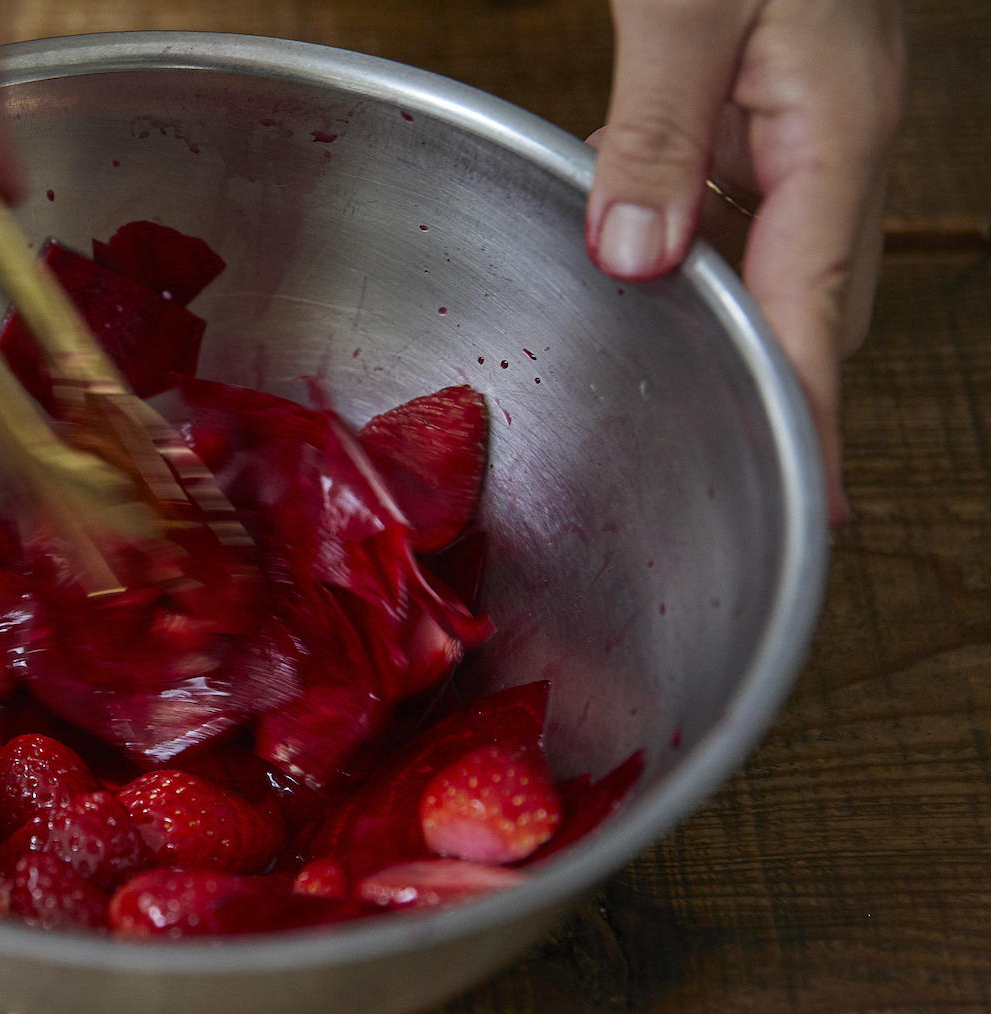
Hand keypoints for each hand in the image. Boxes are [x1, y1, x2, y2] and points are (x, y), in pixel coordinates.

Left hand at [585, 0, 905, 524]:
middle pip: (815, 300)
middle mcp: (839, 139)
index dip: (809, 413)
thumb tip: (635, 259)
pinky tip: (675, 282)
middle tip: (757, 487)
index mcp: (832, 129)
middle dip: (789, 396)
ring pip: (790, 261)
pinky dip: (724, 265)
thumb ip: (659, 132)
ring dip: (755, 337)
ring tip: (724, 423)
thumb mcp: (688, 3)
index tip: (806, 502)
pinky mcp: (779, 105)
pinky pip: (759, 212)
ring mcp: (817, 123)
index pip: (815, 309)